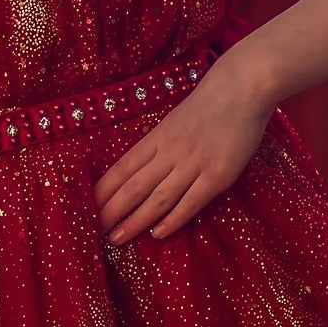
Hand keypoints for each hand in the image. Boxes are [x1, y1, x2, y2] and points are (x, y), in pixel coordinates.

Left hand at [93, 64, 270, 245]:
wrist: (242, 88)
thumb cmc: (209, 104)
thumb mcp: (173, 122)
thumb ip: (158, 146)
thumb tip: (137, 170)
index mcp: (156, 138)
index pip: (121, 168)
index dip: (103, 190)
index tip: (85, 207)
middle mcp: (169, 152)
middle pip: (133, 186)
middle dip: (110, 210)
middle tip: (92, 230)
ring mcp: (193, 164)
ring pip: (157, 198)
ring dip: (135, 220)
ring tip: (116, 238)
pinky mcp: (217, 175)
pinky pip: (191, 202)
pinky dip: (173, 219)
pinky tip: (157, 234)